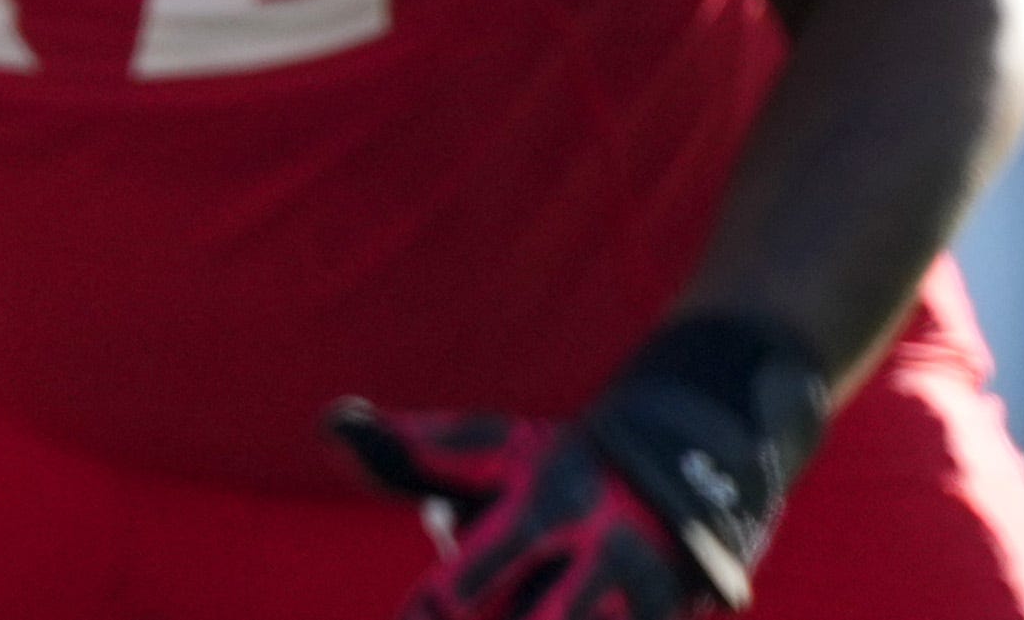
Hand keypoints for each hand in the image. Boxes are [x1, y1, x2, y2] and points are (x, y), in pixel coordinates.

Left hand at [334, 362, 822, 619]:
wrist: (695, 463)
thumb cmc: (560, 465)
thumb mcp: (495, 451)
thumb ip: (411, 451)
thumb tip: (328, 422)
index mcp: (545, 503)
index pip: (480, 571)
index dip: (442, 605)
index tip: (425, 614)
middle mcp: (598, 552)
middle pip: (545, 619)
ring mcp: (642, 594)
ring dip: (548, 619)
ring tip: (518, 617)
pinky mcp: (669, 618)